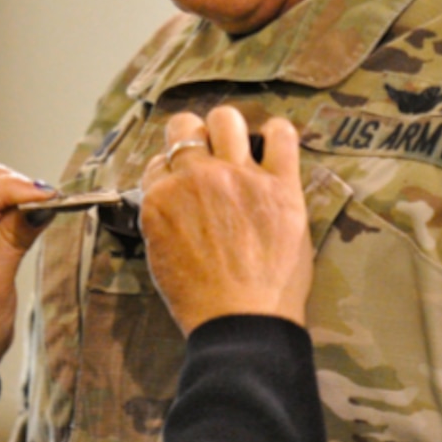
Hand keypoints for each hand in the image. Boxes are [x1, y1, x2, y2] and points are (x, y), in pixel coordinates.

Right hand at [140, 106, 313, 334]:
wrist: (240, 321)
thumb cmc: (199, 300)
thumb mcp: (159, 255)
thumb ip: (162, 218)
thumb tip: (170, 200)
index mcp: (161, 197)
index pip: (159, 160)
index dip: (172, 169)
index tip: (182, 180)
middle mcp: (196, 178)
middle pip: (186, 128)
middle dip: (193, 137)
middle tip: (207, 156)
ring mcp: (239, 177)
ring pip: (226, 120)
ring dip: (229, 129)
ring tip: (238, 147)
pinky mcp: (280, 186)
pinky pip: (281, 136)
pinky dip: (277, 133)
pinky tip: (274, 143)